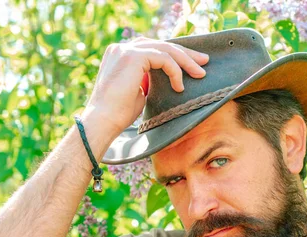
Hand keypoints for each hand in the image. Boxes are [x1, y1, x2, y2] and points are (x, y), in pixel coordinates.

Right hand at [82, 36, 208, 135]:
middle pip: (161, 44)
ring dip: (185, 61)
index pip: (152, 48)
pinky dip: (175, 71)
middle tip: (203, 62)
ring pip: (165, 49)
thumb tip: (167, 77)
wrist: (103, 121)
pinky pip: (163, 58)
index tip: (192, 65)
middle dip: (185, 54)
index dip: (174, 55)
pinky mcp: (133, 56)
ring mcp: (126, 49)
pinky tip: (179, 86)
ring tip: (200, 74)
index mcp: (120, 54)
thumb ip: (148, 79)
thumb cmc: (118, 113)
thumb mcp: (138, 91)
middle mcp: (121, 47)